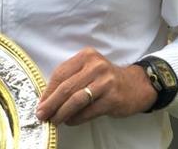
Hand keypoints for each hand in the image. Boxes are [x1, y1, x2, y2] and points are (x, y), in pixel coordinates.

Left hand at [36, 47, 156, 125]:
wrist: (137, 85)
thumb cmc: (106, 78)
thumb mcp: (89, 69)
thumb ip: (71, 77)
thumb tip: (48, 97)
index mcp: (85, 56)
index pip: (60, 73)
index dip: (48, 90)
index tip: (40, 103)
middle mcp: (95, 66)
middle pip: (66, 87)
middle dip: (51, 103)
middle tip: (42, 115)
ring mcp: (105, 82)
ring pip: (76, 100)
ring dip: (62, 112)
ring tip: (54, 120)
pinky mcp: (113, 98)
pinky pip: (89, 111)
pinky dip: (76, 118)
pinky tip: (70, 121)